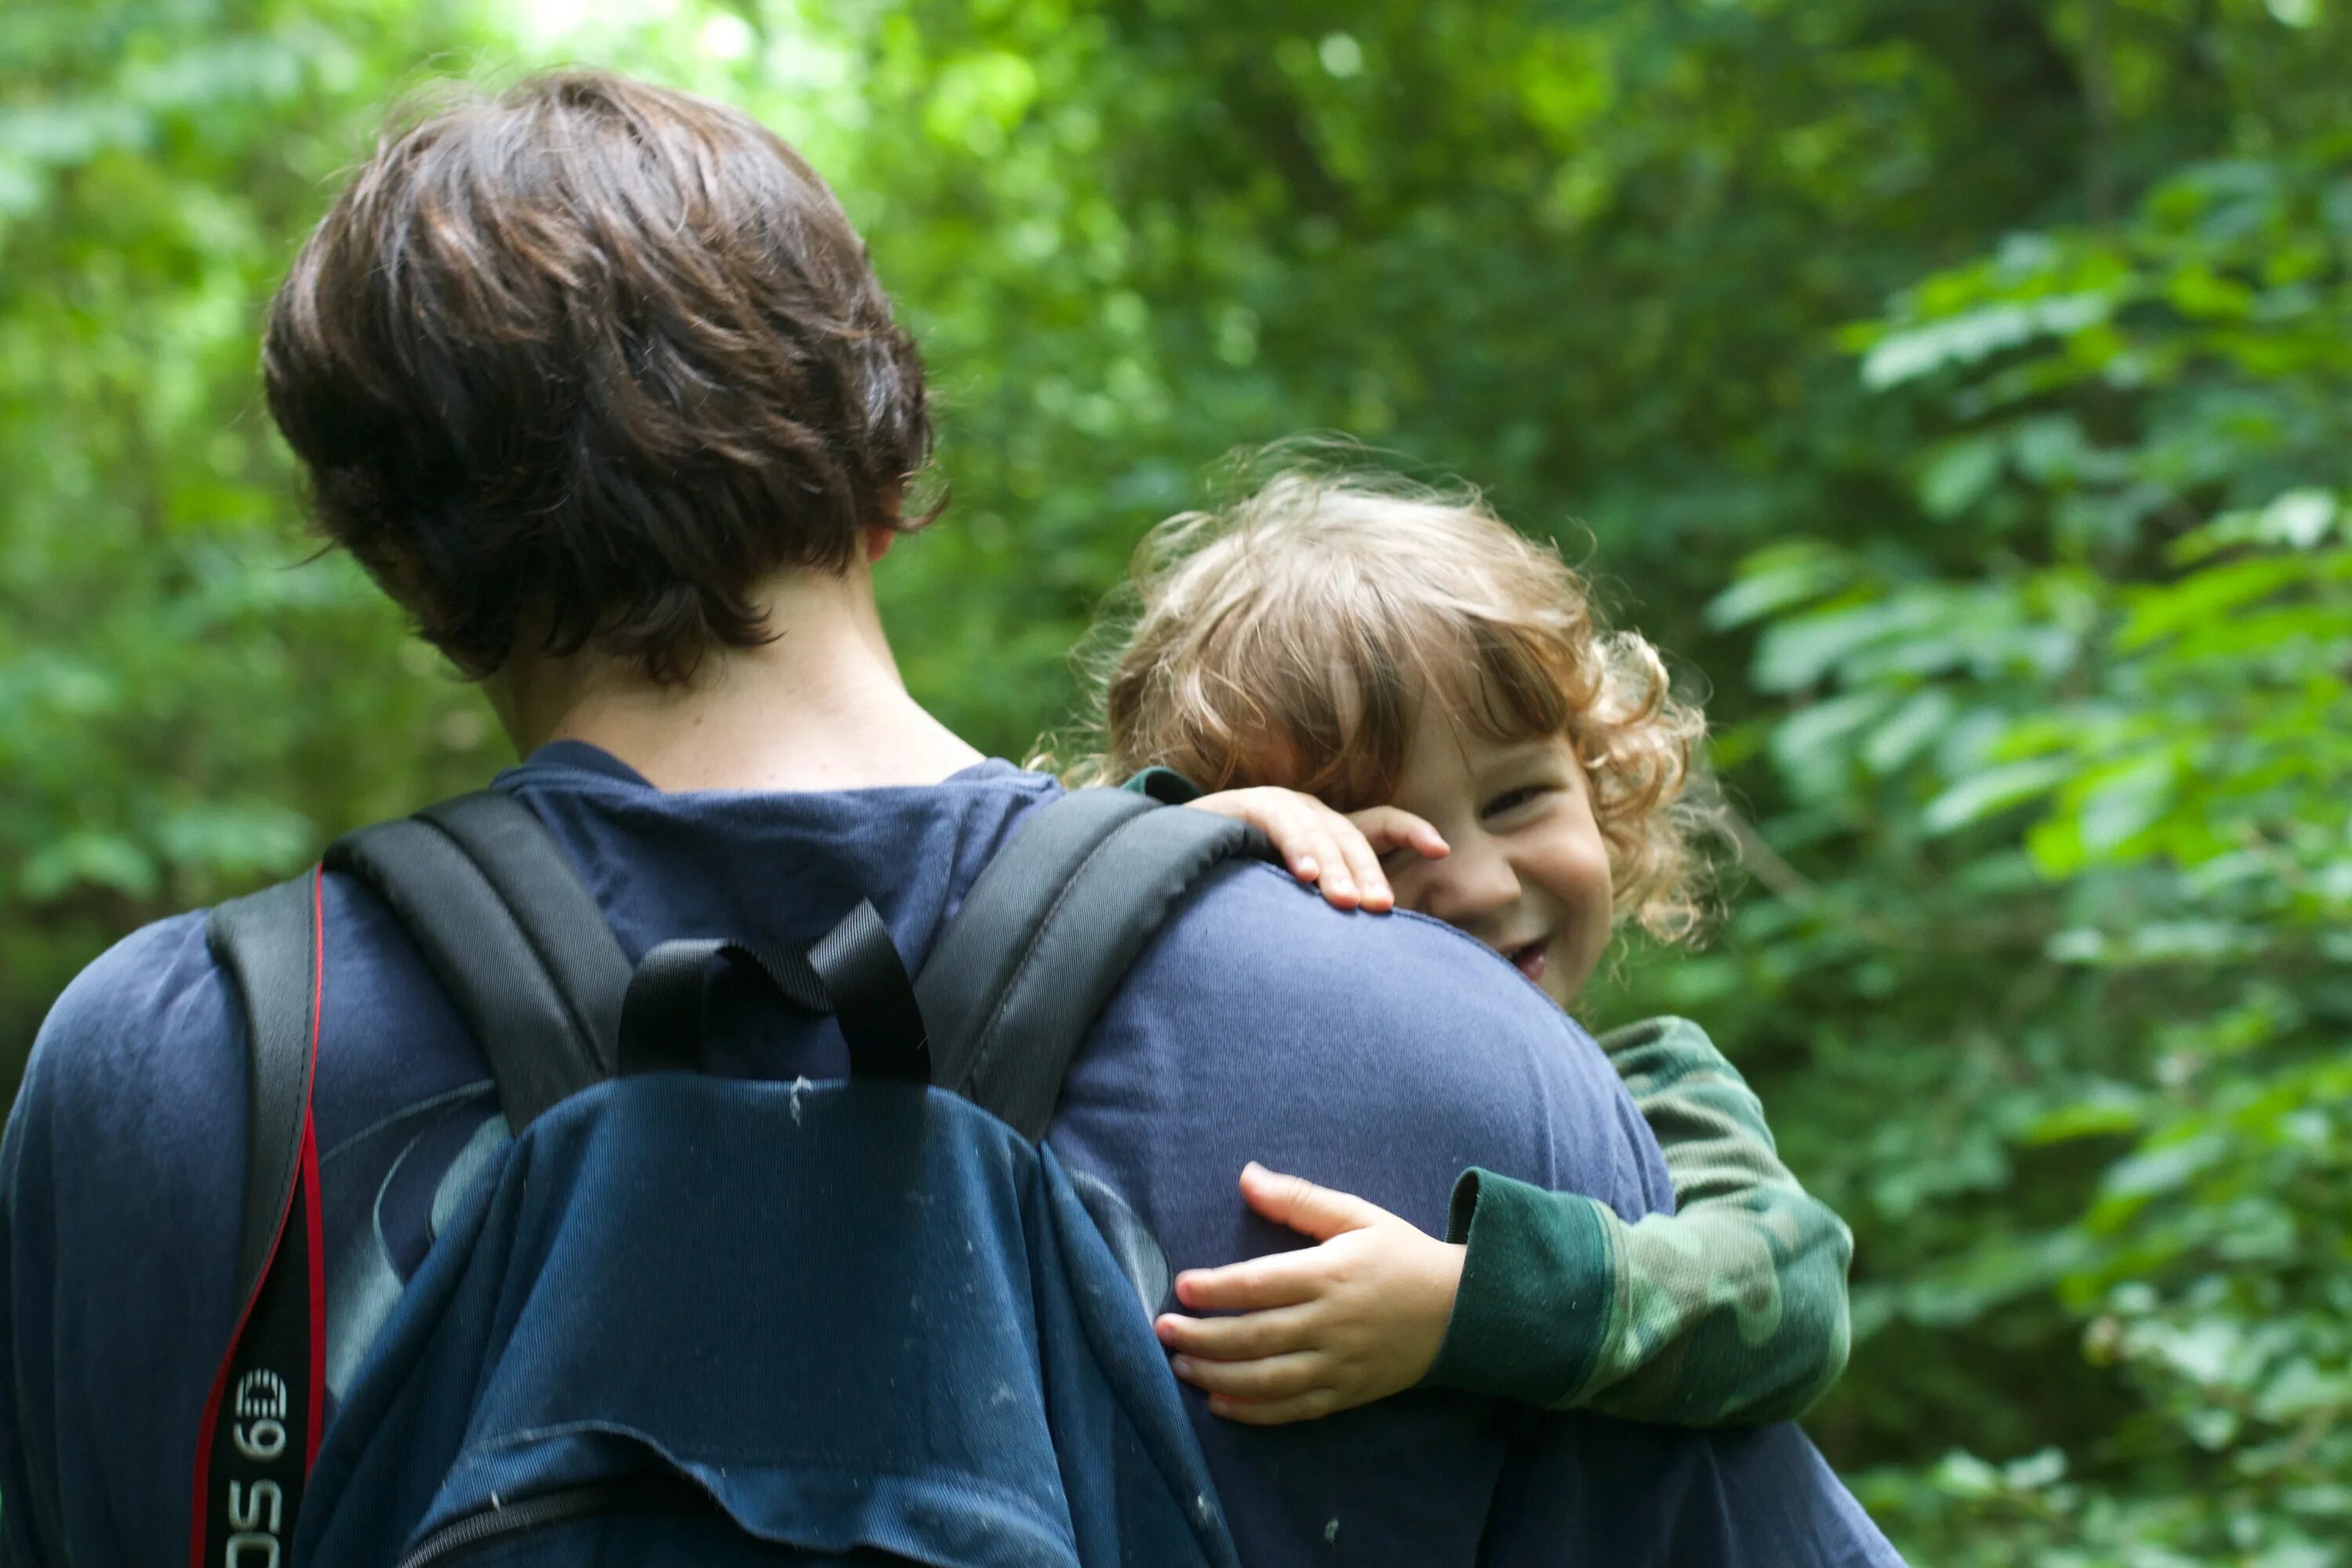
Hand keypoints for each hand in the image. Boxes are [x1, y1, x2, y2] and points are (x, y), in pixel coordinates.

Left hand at [1153, 1162, 1465, 1424]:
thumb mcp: (1357, 1215)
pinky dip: (1252, 1411)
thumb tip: (1246, 1175)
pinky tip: (1219, 1403)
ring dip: (1216, 1375)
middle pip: (1254, 1336)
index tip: (1181, 1287)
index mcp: (1331, 1274)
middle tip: (1161, 1331)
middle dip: (1201, 1337)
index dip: (1216, 1288)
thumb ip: (1299, 1199)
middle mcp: (1331, 1323)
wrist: (1464, 1311)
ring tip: (1180, 1365)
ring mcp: (1338, 1365)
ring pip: (1266, 1379)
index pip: (1260, 1283)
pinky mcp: (1346, 1395)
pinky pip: (1292, 1410)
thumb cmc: (1403, 1256)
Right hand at [1184, 788, 1445, 910]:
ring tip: (1345, 903)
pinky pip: (1280, 824)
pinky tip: (1304, 877)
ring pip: (1320, 833)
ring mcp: (1281, 806)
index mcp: (1329, 832)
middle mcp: (1311, 813)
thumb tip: (1374, 952)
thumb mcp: (1292, 899)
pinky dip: (1296, 850)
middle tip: (1380, 909)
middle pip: (1354, 837)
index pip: (1380, 823)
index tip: (1440, 850)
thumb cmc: (1240, 887)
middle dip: (1369, 873)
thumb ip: (1325, 913)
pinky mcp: (1248, 805)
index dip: (1411, 832)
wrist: (1173, 858)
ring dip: (1335, 868)